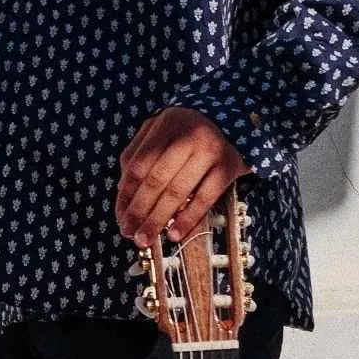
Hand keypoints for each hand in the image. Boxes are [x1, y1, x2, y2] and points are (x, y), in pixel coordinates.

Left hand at [116, 106, 250, 247]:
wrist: (237, 120)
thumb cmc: (191, 129)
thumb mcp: (162, 128)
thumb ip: (140, 152)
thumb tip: (123, 189)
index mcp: (166, 124)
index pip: (139, 164)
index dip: (127, 194)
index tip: (121, 217)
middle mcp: (187, 136)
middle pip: (155, 180)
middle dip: (139, 211)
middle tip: (129, 233)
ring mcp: (209, 151)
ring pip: (177, 192)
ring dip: (158, 220)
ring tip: (145, 239)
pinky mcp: (228, 168)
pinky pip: (204, 199)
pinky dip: (187, 219)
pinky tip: (174, 234)